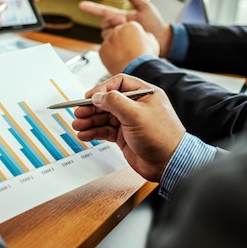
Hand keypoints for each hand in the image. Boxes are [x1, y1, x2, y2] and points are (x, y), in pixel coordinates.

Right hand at [71, 74, 185, 181]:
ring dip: (90, 121)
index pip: (119, 83)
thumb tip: (98, 96)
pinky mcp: (124, 136)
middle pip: (108, 101)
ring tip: (78, 125)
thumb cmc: (162, 137)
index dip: (102, 89)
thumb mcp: (135, 114)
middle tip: (79, 113)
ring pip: (104, 117)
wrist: (168, 163)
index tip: (89, 97)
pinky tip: (85, 134)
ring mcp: (130, 122)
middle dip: (92, 107)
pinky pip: (105, 130)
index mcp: (144, 94)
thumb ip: (114, 102)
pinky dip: (94, 132)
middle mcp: (137, 106)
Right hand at [78, 0, 172, 57]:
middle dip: (110, 21)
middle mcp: (118, 27)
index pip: (103, 11)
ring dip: (113, 30)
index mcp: (121, 16)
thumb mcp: (145, 7)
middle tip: (122, 21)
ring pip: (105, 33)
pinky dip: (114, 41)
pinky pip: (110, 44)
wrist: (163, 39)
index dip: (92, 8)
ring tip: (126, 30)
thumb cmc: (156, 24)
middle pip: (103, 23)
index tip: (82, 5)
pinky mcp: (120, 46)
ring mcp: (119, 37)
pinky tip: (121, 40)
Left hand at [98, 21, 159, 74]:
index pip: (130, 28)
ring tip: (123, 57)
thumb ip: (146, 36)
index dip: (133, 37)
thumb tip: (144, 36)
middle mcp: (117, 30)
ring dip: (115, 47)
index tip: (136, 45)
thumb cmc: (146, 57)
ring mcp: (108, 39)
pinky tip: (117, 61)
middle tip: (128, 51)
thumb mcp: (153, 43)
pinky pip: (105, 51)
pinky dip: (109, 55)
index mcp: (131, 25)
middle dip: (122, 40)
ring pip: (111, 42)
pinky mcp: (102, 50)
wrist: (136, 69)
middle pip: (119, 33)